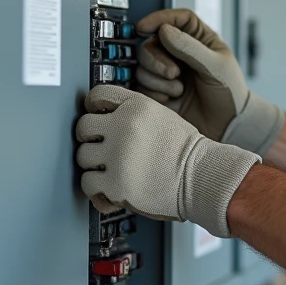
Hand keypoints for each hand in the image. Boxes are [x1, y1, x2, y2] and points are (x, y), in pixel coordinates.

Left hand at [75, 84, 260, 235]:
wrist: (203, 178)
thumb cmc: (187, 153)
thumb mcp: (163, 117)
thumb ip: (133, 114)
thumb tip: (104, 118)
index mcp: (137, 107)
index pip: (96, 95)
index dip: (92, 107)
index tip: (95, 117)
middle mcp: (124, 127)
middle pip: (83, 127)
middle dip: (91, 139)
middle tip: (103, 149)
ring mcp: (117, 156)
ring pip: (82, 156)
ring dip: (94, 166)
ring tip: (111, 171)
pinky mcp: (114, 183)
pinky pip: (87, 183)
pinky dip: (97, 189)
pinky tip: (110, 189)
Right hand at [134, 9, 284, 155]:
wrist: (227, 127)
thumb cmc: (230, 94)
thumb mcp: (216, 67)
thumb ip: (191, 48)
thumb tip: (165, 30)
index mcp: (199, 40)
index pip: (176, 20)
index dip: (158, 19)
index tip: (143, 27)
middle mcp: (180, 53)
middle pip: (152, 42)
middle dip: (156, 58)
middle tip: (173, 73)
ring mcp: (167, 72)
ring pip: (143, 64)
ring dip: (157, 78)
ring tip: (179, 90)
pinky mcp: (159, 91)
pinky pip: (142, 85)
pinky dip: (154, 92)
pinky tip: (171, 99)